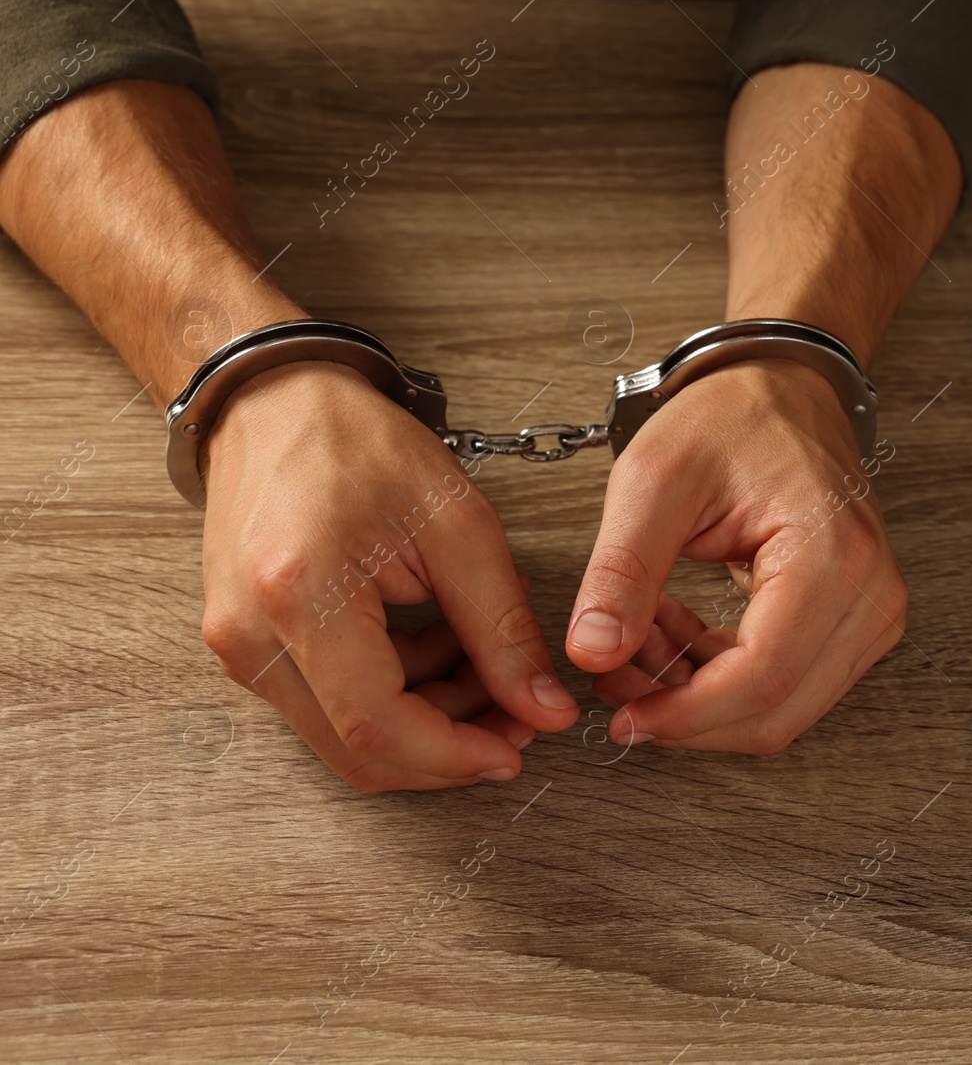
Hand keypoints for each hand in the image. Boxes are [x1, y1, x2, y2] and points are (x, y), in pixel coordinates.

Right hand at [198, 360, 578, 789]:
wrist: (276, 403)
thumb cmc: (357, 444)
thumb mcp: (459, 526)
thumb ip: (504, 629)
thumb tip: (544, 709)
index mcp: (299, 596)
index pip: (378, 726)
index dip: (455, 755)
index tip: (517, 748)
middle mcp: (250, 634)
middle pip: (360, 747)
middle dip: (450, 745)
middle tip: (518, 711)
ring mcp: (239, 645)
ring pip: (347, 732)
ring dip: (429, 716)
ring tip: (486, 657)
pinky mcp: (248, 645)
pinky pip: (330, 701)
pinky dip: (396, 691)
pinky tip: (440, 642)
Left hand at [565, 358, 906, 752]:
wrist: (782, 388)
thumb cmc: (732, 417)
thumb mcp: (655, 480)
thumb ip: (621, 571)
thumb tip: (593, 653)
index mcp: (832, 555)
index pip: (761, 678)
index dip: (684, 715)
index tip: (621, 715)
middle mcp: (870, 594)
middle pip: (775, 712)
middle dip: (685, 714)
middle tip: (616, 682)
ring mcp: (871, 613)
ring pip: (780, 710)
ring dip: (699, 698)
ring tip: (638, 642)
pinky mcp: (856, 622)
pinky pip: (787, 685)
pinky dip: (720, 679)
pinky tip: (674, 636)